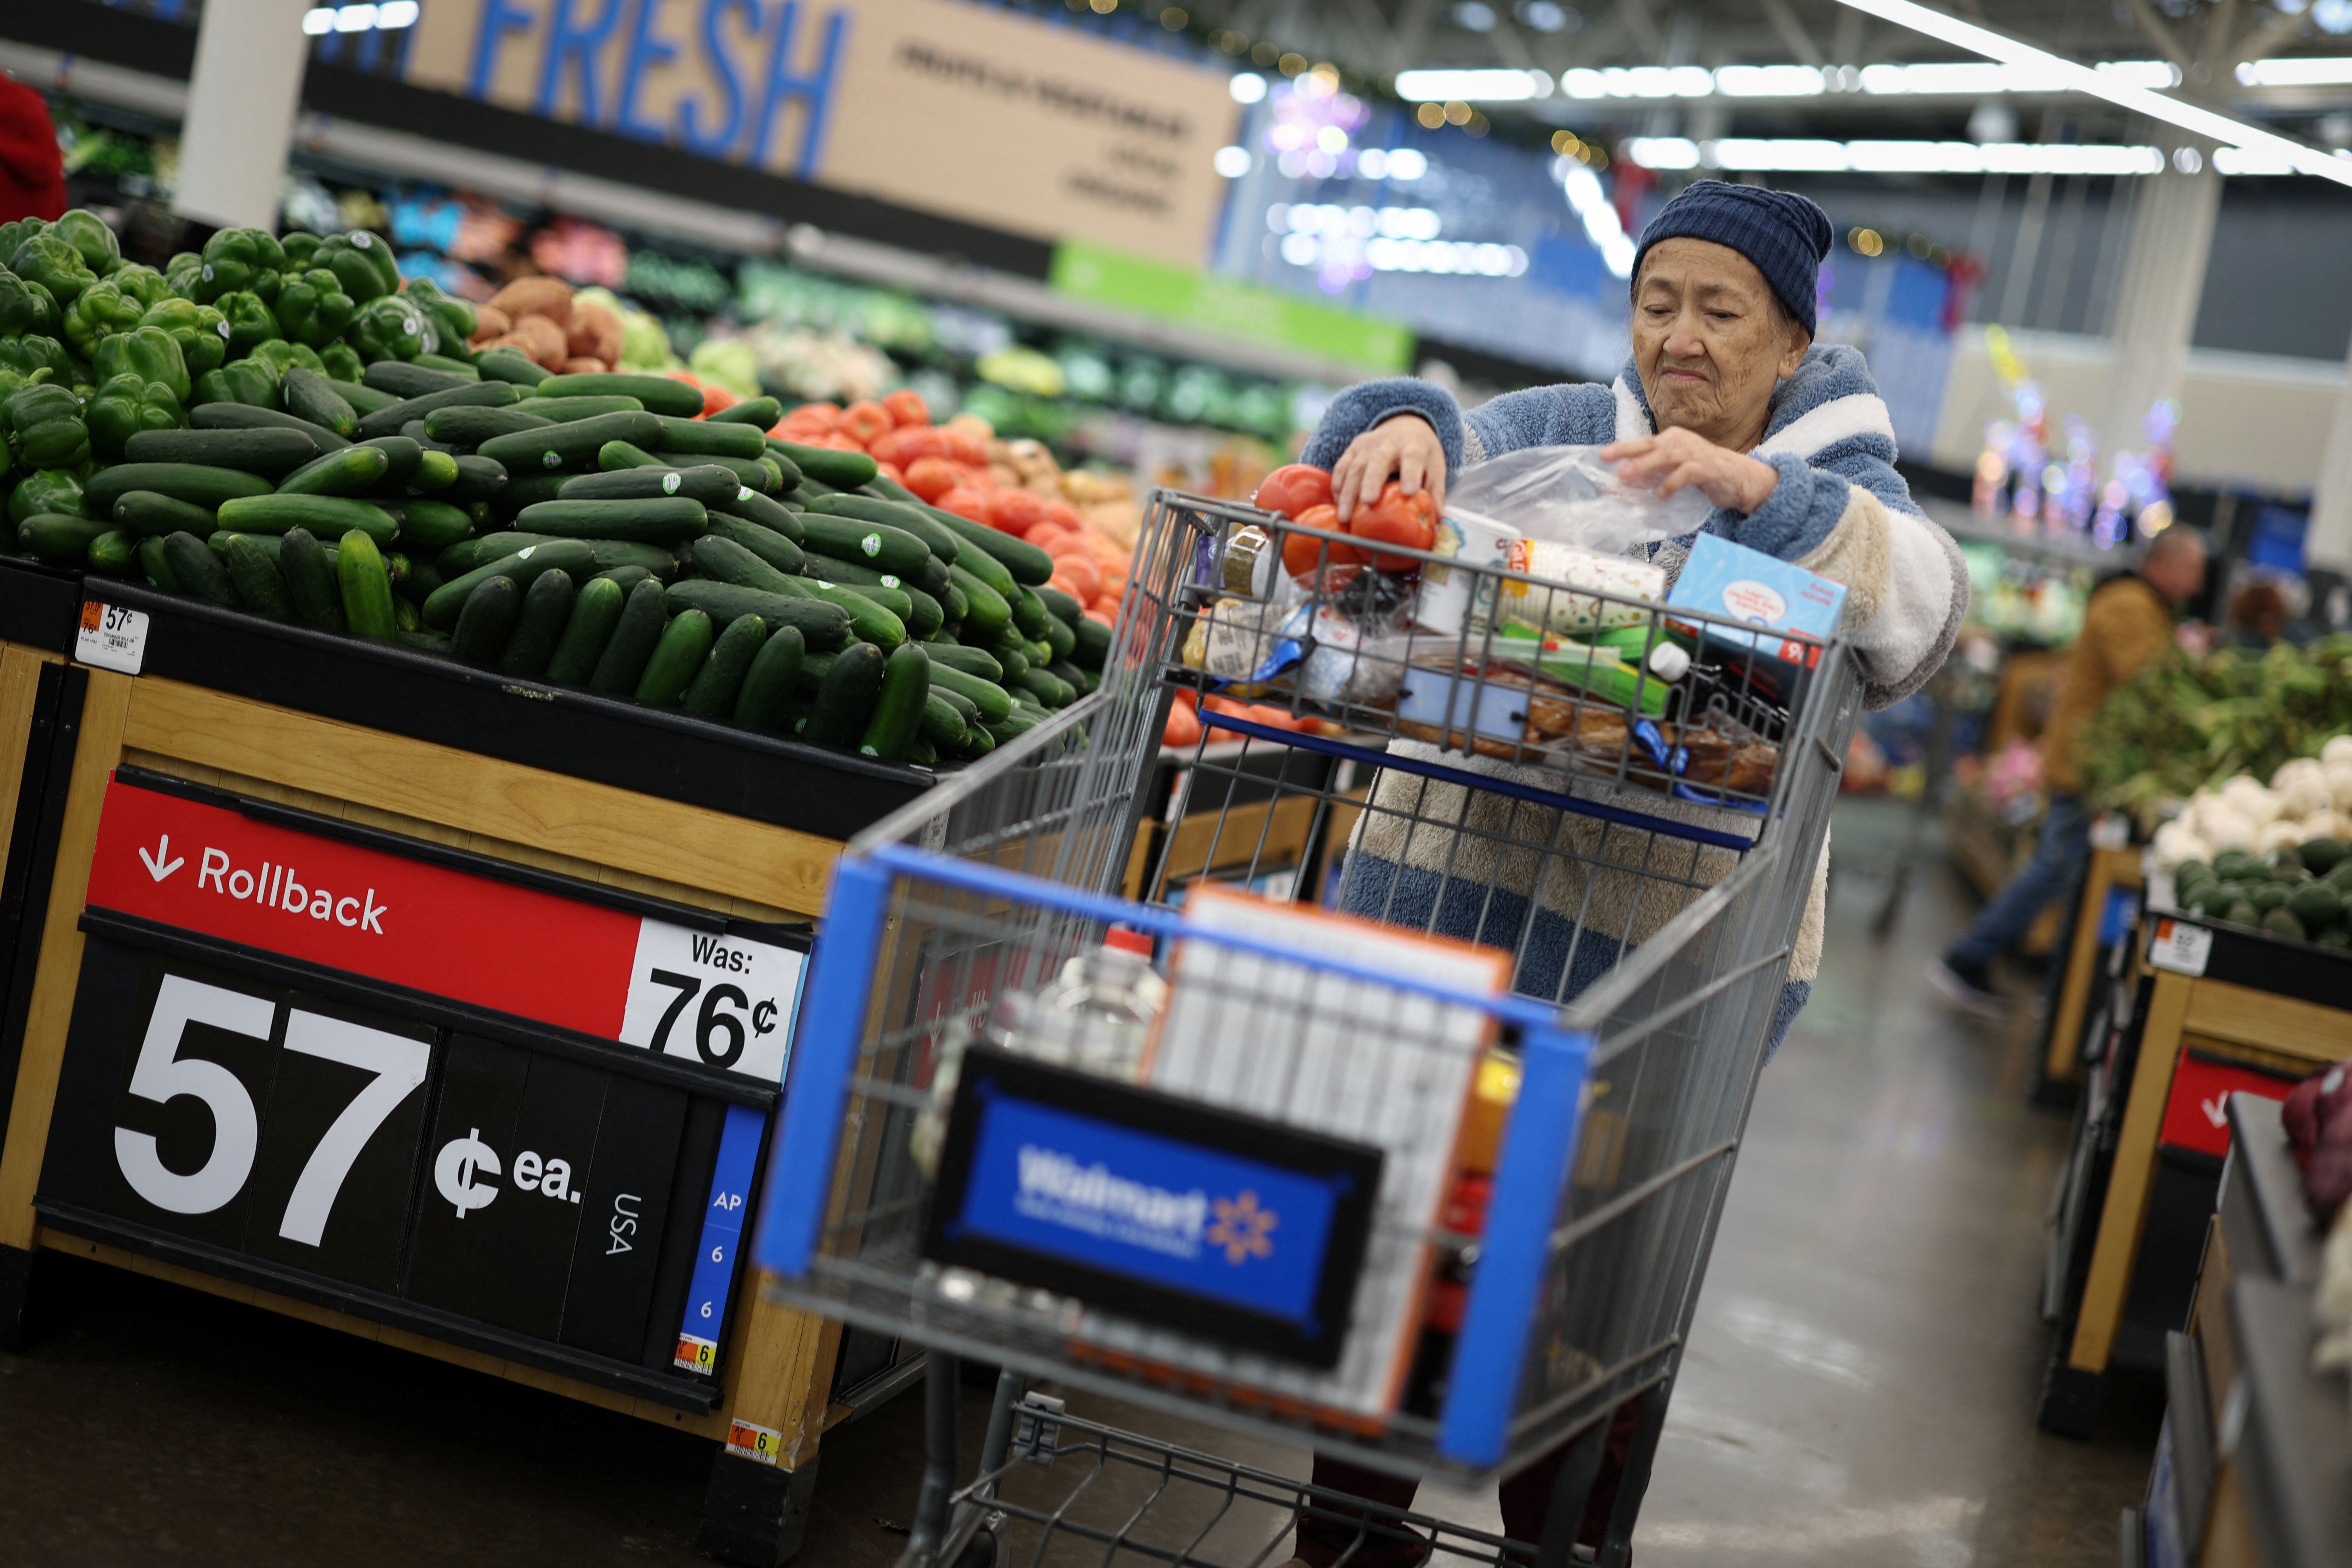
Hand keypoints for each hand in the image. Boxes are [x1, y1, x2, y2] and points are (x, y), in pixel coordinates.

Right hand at [1332, 414, 1445, 523]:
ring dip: (1348, 491)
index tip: (1409, 492)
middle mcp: (1389, 442)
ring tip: (1345, 516)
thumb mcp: (1435, 467)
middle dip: (1372, 481)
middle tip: (1368, 501)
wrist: (1405, 425)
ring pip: (1355, 466)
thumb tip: (1437, 518)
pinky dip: (1338, 485)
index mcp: (1414, 446)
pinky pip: (1341, 467)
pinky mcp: (1353, 448)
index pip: (1412, 458)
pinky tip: (1337, 504)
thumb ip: (1435, 491)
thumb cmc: (1421, 454)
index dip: (1410, 474)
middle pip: (1378, 461)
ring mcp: (1368, 444)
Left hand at [1600, 427, 1779, 513]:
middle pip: (1650, 445)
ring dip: (1645, 465)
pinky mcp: (1708, 468)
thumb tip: (1620, 485)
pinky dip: (1672, 483)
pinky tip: (1661, 495)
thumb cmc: (1702, 473)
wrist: (1739, 478)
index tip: (1602, 455)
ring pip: (1666, 456)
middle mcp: (1681, 442)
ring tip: (1626, 476)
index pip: (1642, 443)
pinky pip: (1687, 473)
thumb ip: (1650, 475)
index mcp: (1670, 440)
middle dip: (1627, 451)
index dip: (1622, 448)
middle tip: (1607, 459)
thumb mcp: (1672, 471)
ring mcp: (1695, 453)